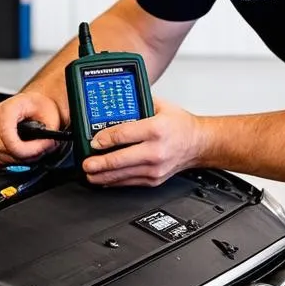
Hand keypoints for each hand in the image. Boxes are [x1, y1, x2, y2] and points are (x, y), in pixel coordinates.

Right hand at [0, 91, 65, 168]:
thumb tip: (45, 148)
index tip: (38, 151)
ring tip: (28, 155)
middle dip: (20, 156)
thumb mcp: (51, 117)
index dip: (23, 150)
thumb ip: (48, 135)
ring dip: (12, 160)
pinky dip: (3, 162)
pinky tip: (17, 157)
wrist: (33, 104)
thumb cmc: (39, 107)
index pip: (7, 135)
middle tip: (37, 153)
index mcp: (8, 108)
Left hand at [82, 97, 206, 187]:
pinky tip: (104, 179)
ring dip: (103, 175)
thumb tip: (115, 104)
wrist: (199, 143)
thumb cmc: (180, 124)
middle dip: (98, 163)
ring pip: (122, 175)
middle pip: (119, 159)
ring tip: (89, 174)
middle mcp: (155, 151)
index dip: (105, 139)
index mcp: (156, 129)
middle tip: (85, 163)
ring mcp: (155, 168)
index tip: (93, 141)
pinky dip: (114, 182)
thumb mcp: (160, 105)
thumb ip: (138, 103)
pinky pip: (130, 182)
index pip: (124, 135)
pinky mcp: (154, 179)